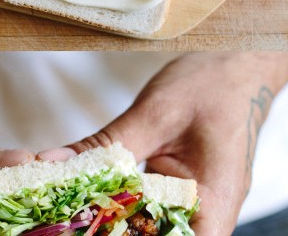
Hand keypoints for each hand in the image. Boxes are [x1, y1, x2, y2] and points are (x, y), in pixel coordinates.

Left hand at [38, 53, 287, 235]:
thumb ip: (106, 145)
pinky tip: (77, 188)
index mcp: (213, 204)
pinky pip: (142, 204)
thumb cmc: (208, 87)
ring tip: (61, 203)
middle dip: (106, 226)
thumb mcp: (153, 115)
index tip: (88, 227)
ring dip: (104, 213)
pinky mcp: (173, 190)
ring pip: (143, 224)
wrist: (237, 67)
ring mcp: (191, 203)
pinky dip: (111, 197)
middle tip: (58, 215)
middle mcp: (205, 213)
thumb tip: (50, 161)